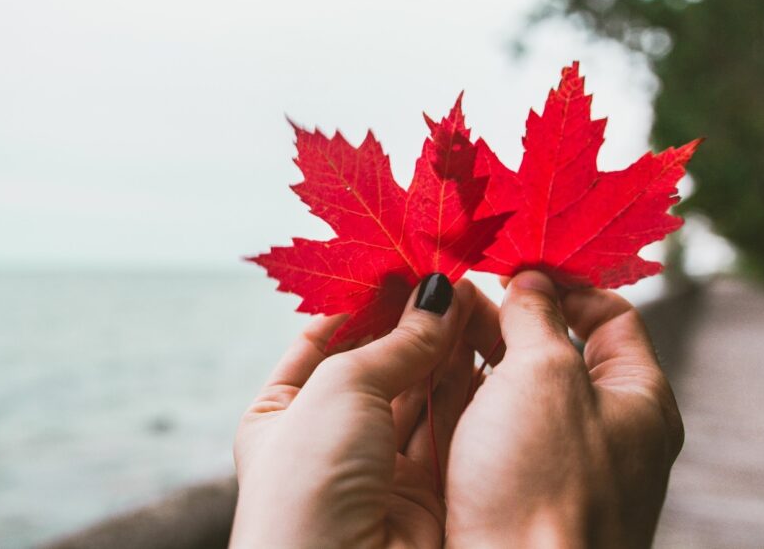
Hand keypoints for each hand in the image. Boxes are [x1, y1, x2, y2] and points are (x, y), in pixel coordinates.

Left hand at [230, 273, 477, 548]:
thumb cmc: (311, 480)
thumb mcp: (340, 390)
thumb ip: (395, 343)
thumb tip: (437, 294)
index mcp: (278, 414)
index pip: (322, 340)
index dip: (365, 303)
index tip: (407, 268)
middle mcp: (326, 440)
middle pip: (377, 366)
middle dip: (414, 324)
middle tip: (455, 281)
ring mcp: (375, 469)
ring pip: (418, 395)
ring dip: (445, 351)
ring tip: (478, 303)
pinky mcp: (423, 495)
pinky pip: (447, 430)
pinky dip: (466, 391)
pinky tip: (484, 350)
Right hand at [444, 271, 684, 548]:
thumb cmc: (544, 481)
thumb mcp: (544, 375)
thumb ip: (537, 318)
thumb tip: (531, 283)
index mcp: (639, 400)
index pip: (611, 316)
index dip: (564, 283)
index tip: (516, 266)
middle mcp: (605, 431)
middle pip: (556, 349)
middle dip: (509, 315)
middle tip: (459, 288)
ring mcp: (558, 462)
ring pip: (516, 386)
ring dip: (478, 350)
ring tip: (433, 321)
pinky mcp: (515, 487)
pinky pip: (490, 423)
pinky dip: (464, 393)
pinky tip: (428, 373)